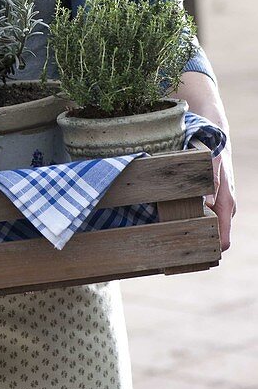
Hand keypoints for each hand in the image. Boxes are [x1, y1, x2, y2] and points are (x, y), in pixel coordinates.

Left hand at [176, 70, 235, 251]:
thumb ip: (212, 182)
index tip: (187, 256)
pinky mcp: (208, 198)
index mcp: (226, 203)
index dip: (208, 252)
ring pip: (203, 226)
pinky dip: (186, 218)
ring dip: (187, 229)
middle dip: (193, 243)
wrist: (213, 132)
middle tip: (166, 247)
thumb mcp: (212, 162)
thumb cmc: (213, 149)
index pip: (223, 241)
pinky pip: (199, 215)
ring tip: (162, 232)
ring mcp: (216, 204)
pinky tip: (166, 216)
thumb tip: (208, 203)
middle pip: (211, 238)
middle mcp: (223, 208)